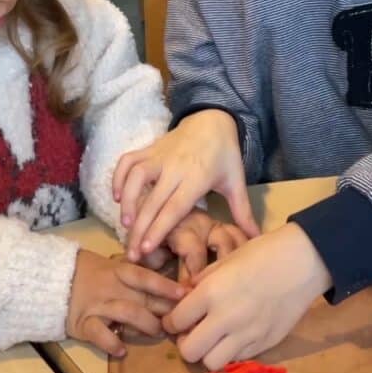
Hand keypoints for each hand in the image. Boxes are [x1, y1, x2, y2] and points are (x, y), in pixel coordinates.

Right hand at [67, 249, 185, 357]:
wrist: (49, 280)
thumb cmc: (87, 273)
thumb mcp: (111, 265)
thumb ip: (134, 271)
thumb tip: (164, 268)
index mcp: (118, 271)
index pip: (145, 277)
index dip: (165, 285)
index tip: (185, 294)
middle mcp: (111, 288)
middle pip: (143, 298)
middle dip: (164, 310)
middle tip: (179, 320)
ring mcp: (97, 306)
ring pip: (127, 313)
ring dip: (146, 325)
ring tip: (157, 332)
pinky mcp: (83, 324)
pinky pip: (100, 334)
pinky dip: (112, 343)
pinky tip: (122, 350)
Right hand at [112, 110, 259, 261]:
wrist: (213, 120)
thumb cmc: (224, 155)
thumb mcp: (235, 183)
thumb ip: (242, 212)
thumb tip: (256, 239)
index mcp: (196, 179)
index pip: (174, 208)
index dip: (159, 228)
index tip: (146, 248)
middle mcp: (174, 168)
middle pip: (152, 201)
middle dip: (139, 229)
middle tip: (131, 252)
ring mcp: (158, 156)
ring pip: (135, 178)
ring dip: (127, 201)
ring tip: (124, 224)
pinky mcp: (148, 148)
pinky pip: (128, 161)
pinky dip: (118, 177)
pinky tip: (115, 197)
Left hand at [163, 223, 331, 370]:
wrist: (303, 262)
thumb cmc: (261, 253)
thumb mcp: (224, 260)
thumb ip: (201, 282)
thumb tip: (184, 298)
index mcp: (211, 293)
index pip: (175, 322)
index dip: (170, 322)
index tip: (175, 319)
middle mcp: (226, 319)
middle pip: (189, 352)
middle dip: (185, 344)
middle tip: (191, 333)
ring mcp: (247, 335)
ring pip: (212, 363)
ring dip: (208, 353)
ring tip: (213, 338)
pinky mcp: (265, 344)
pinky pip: (237, 359)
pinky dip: (231, 351)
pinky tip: (235, 335)